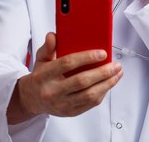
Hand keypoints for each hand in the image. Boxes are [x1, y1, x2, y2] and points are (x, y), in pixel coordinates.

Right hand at [8, 33, 122, 122]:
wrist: (32, 99)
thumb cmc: (40, 77)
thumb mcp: (40, 59)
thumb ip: (48, 47)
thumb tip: (53, 36)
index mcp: (44, 76)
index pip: (67, 64)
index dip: (86, 57)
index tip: (102, 53)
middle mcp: (53, 92)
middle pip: (82, 81)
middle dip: (102, 72)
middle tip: (115, 65)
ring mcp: (62, 104)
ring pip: (89, 95)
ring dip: (107, 84)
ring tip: (117, 74)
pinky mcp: (70, 112)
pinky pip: (90, 104)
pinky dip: (102, 93)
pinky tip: (108, 84)